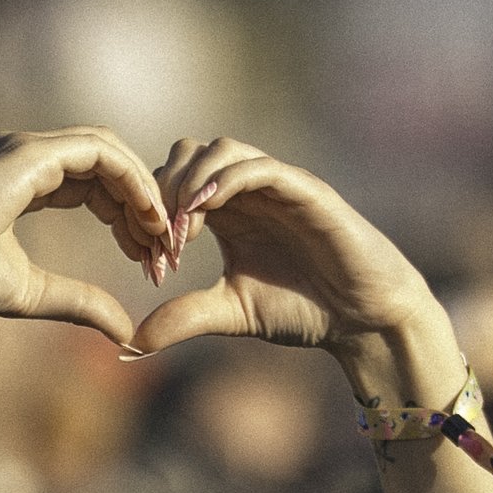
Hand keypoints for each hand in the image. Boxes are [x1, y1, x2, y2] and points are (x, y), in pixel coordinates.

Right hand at [0, 129, 170, 348]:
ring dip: (142, 190)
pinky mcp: (29, 153)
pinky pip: (99, 153)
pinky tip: (145, 217)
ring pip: (108, 151)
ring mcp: (26, 148)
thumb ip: (80, 302)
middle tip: (163, 249)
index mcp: (24, 178)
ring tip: (159, 235)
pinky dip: (130, 179)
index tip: (147, 255)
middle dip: (142, 202)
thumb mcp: (34, 294)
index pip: (94, 181)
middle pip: (108, 164)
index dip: (127, 214)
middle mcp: (26, 154)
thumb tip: (125, 331)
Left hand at [128, 138, 442, 382]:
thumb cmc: (303, 309)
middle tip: (163, 238)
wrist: (362, 320)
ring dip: (193, 181)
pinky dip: (230, 178)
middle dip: (166, 188)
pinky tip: (208, 208)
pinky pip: (262, 167)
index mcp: (227, 212)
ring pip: (223, 150)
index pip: (173, 182)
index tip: (152, 261)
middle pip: (190, 152)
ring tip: (183, 226)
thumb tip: (130, 342)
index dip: (152, 212)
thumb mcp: (232, 312)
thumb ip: (184, 317)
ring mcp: (278, 186)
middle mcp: (249, 190)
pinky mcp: (306, 192)